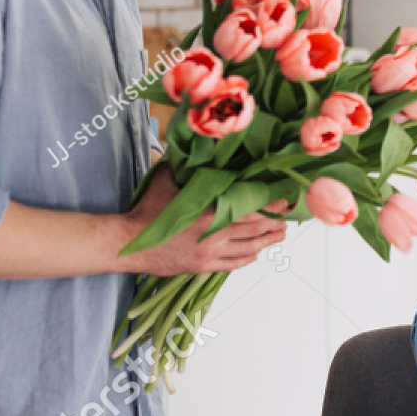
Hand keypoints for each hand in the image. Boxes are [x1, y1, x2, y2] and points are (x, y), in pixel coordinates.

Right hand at [119, 166, 286, 274]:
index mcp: (210, 212)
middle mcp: (215, 235)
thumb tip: (196, 148)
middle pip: (256, 230)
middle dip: (275, 223)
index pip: (251, 208)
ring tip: (279, 236)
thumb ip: (187, 167)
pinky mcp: (203, 267)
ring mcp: (210, 253)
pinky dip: (248, 258)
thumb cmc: (147, 210)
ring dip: (267, 242)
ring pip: (249, 249)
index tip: (283, 200)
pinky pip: (234, 264)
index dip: (271, 205)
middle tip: (287, 218)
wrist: (130, 242)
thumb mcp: (168, 180)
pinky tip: (255, 253)